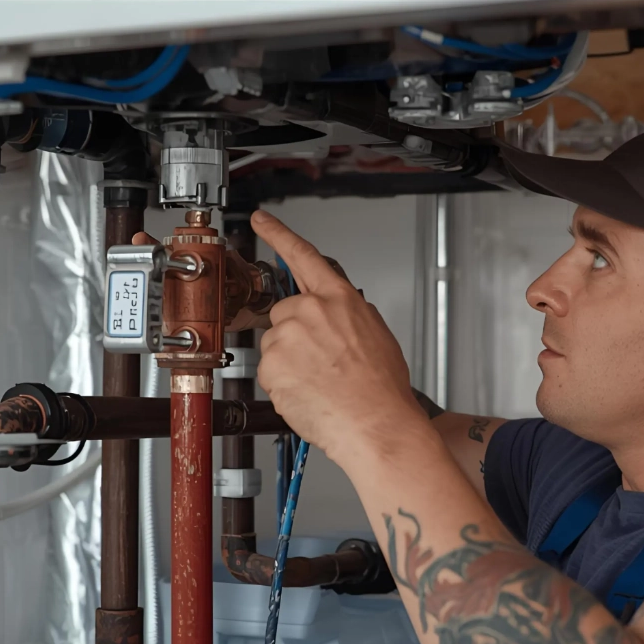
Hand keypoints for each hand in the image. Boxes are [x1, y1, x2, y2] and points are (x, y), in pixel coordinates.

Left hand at [251, 210, 426, 458]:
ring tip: (319, 383)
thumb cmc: (382, 389)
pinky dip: (283, 385)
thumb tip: (340, 315)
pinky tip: (308, 394)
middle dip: (294, 336)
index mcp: (338, 299)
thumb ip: (351, 315)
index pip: (303, 256)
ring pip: (275, 346)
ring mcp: (287, 337)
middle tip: (318, 363)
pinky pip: (269, 373)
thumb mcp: (378, 336)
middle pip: (284, 314)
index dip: (279, 234)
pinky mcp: (272, 365)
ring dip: (289, 364)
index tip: (261, 219)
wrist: (375, 424)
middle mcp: (310, 311)